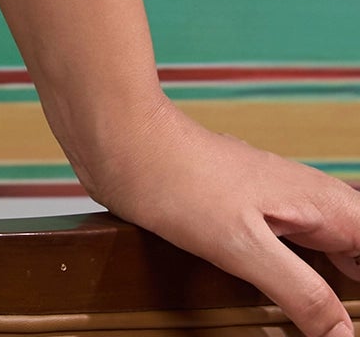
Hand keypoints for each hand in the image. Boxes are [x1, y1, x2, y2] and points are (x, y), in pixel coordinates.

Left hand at [78, 99, 359, 336]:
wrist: (121, 141)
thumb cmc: (176, 179)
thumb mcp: (246, 248)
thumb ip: (303, 293)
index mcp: (320, 204)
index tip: (357, 320)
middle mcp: (305, 202)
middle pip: (358, 249)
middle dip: (357, 289)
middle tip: (344, 325)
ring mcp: (275, 206)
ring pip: (328, 251)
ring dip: (335, 288)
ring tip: (325, 325)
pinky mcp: (244, 214)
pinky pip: (292, 251)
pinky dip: (302, 280)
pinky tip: (286, 308)